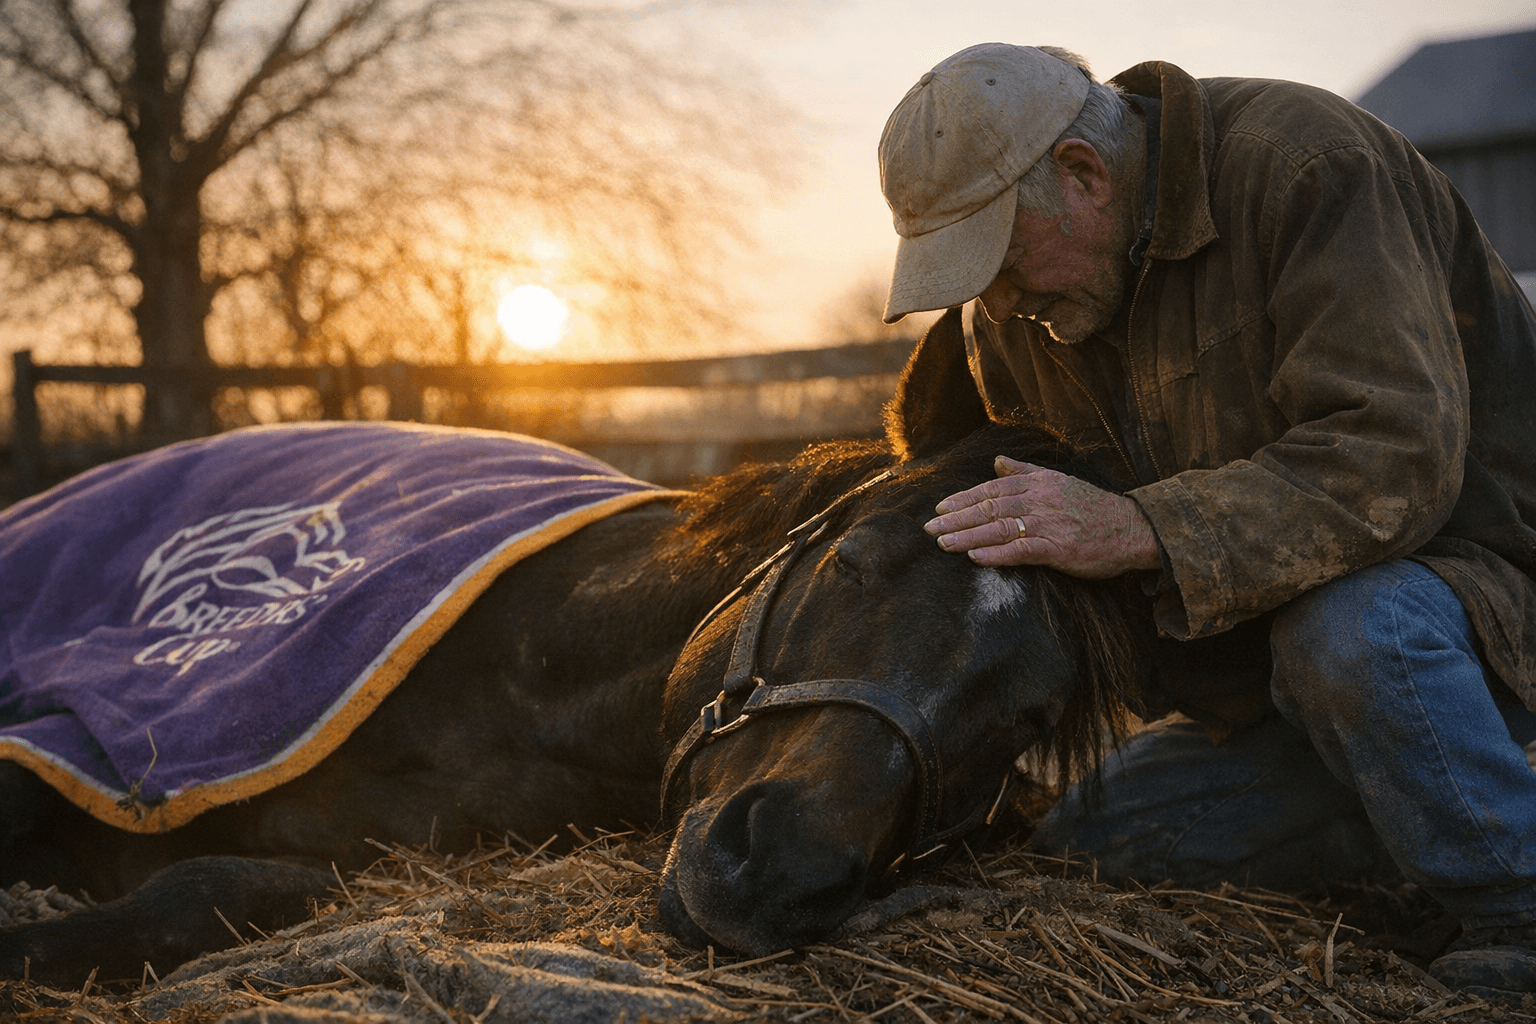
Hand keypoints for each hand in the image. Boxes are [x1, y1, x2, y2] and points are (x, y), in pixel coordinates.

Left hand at [923, 456, 1160, 578]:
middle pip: (990, 507)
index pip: (992, 488)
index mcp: (1038, 483)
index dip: (964, 498)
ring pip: (1000, 528)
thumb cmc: (1093, 507)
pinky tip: (975, 558)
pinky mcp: (1059, 548)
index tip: (940, 508)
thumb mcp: (1059, 480)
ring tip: (943, 544)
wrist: (1132, 528)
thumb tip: (996, 460)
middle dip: (956, 518)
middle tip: (929, 528)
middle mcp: (1040, 499)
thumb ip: (1024, 470)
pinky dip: (997, 554)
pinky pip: (1022, 550)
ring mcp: (1049, 524)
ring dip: (968, 537)